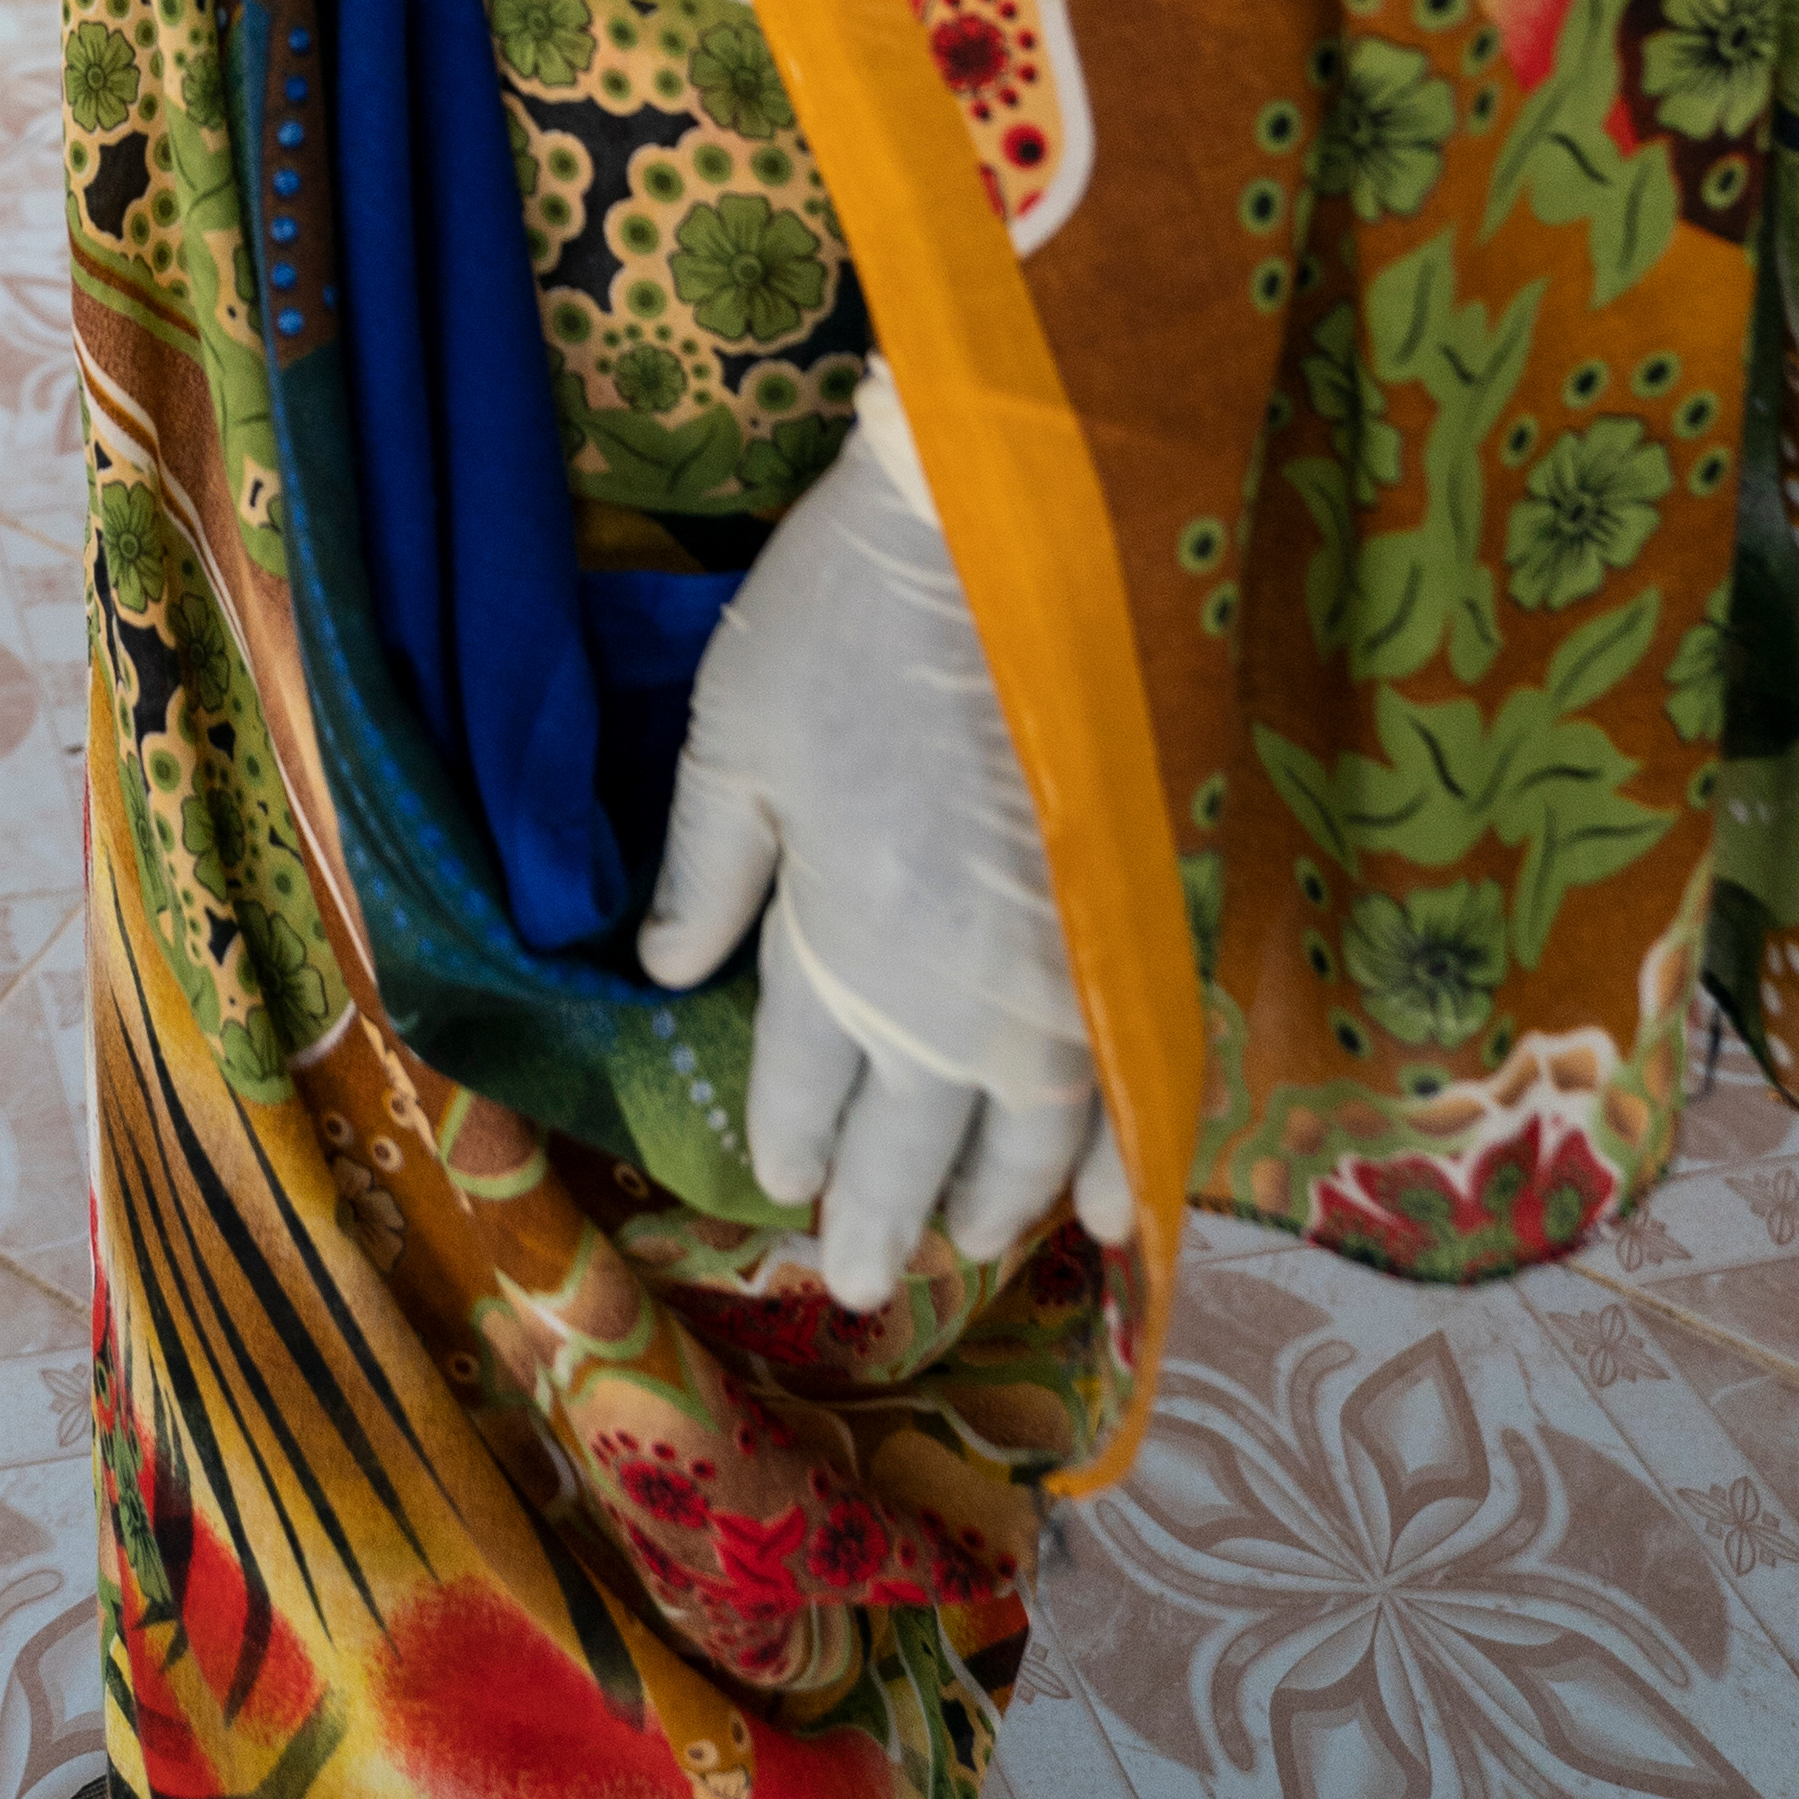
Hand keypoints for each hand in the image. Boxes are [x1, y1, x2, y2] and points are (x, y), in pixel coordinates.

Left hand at [640, 359, 1132, 1306]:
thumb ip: (703, 865)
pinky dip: (1115, 1156)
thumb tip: (664, 973)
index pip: (805, 1085)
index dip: (788, 1140)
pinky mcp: (1134, 929)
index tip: (777, 1182)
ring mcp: (1056, 972)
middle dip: (875, 1216)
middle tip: (857, 1280)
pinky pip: (1129, 1079)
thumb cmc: (847, 608)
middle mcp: (948, 991)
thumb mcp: (734, 726)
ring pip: (1022, 1137)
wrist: (1007, 518)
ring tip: (961, 1246)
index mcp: (839, 940)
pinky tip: (1104, 1211)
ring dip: (987, 1203)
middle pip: (911, 1143)